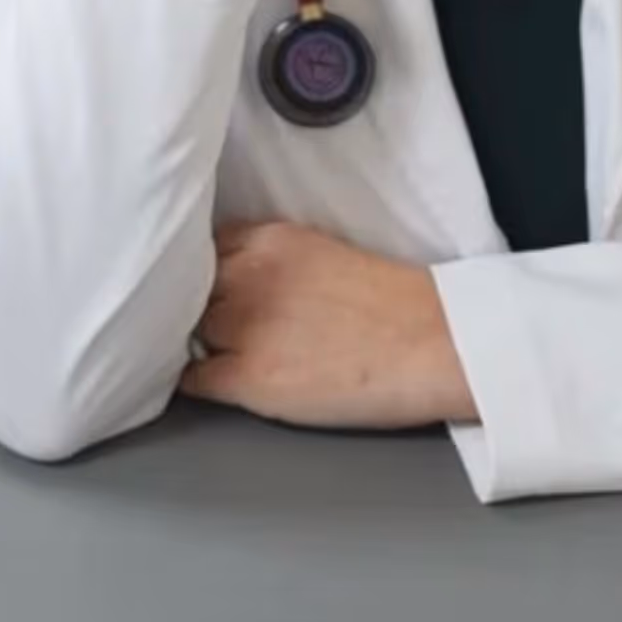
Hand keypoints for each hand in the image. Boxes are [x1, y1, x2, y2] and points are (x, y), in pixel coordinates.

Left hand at [178, 220, 478, 430]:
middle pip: (191, 289)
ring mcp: (245, 327)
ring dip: (198, 342)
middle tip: (214, 324)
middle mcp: (249, 274)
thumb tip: (233, 281)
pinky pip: (194, 379)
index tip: (207, 284)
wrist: (433, 345)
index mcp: (271, 239)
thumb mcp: (322, 253)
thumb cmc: (392, 304)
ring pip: (188, 332)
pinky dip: (193, 382)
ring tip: (217, 354)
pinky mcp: (250, 378)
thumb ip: (271, 259)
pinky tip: (212, 382)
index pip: (204, 246)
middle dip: (198, 305)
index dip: (204, 269)